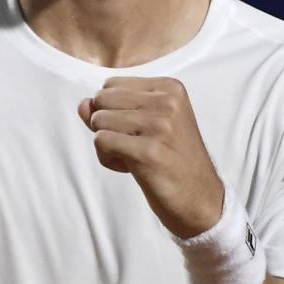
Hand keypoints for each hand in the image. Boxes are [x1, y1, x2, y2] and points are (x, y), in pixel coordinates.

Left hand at [78, 77, 223, 238]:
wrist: (201, 199)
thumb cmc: (171, 161)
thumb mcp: (146, 126)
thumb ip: (112, 110)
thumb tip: (83, 104)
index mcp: (170, 88)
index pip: (111, 85)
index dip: (113, 110)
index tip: (138, 131)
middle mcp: (167, 101)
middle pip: (102, 99)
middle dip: (107, 126)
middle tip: (135, 145)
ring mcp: (159, 125)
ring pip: (98, 120)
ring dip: (107, 145)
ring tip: (134, 157)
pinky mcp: (148, 152)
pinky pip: (101, 142)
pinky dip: (107, 159)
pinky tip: (130, 169)